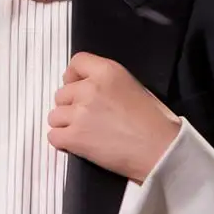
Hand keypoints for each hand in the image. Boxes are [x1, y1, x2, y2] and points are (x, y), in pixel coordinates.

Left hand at [47, 52, 179, 183]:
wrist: (160, 151)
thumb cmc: (156, 122)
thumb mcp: (135, 86)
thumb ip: (107, 83)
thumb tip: (88, 87)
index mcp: (107, 72)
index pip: (77, 62)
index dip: (73, 76)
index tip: (76, 86)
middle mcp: (89, 88)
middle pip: (61, 93)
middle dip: (70, 106)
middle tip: (88, 118)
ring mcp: (79, 113)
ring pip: (54, 116)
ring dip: (65, 124)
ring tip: (86, 133)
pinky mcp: (74, 137)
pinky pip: (53, 136)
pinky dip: (63, 142)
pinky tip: (79, 145)